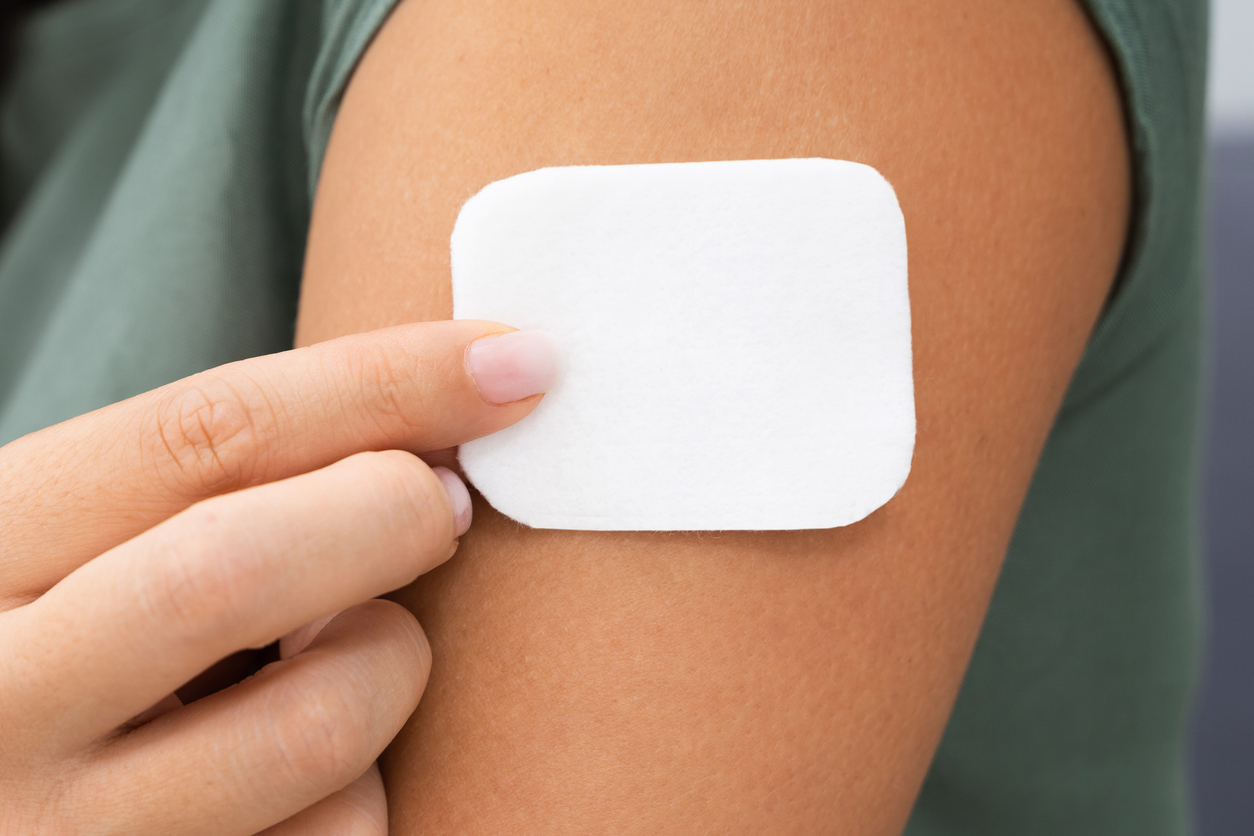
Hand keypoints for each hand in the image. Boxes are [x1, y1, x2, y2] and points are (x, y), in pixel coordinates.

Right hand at [0, 321, 557, 833]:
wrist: (6, 791)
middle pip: (243, 568)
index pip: (199, 434)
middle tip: (448, 505)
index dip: (382, 384)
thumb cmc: (59, 656)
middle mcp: (2, 702)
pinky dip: (366, 787)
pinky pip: (341, 834)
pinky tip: (312, 766)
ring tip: (351, 647)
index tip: (509, 360)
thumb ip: (212, 491)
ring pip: (319, 723)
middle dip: (393, 513)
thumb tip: (433, 432)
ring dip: (388, 663)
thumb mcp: (87, 547)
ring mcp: (70, 834)